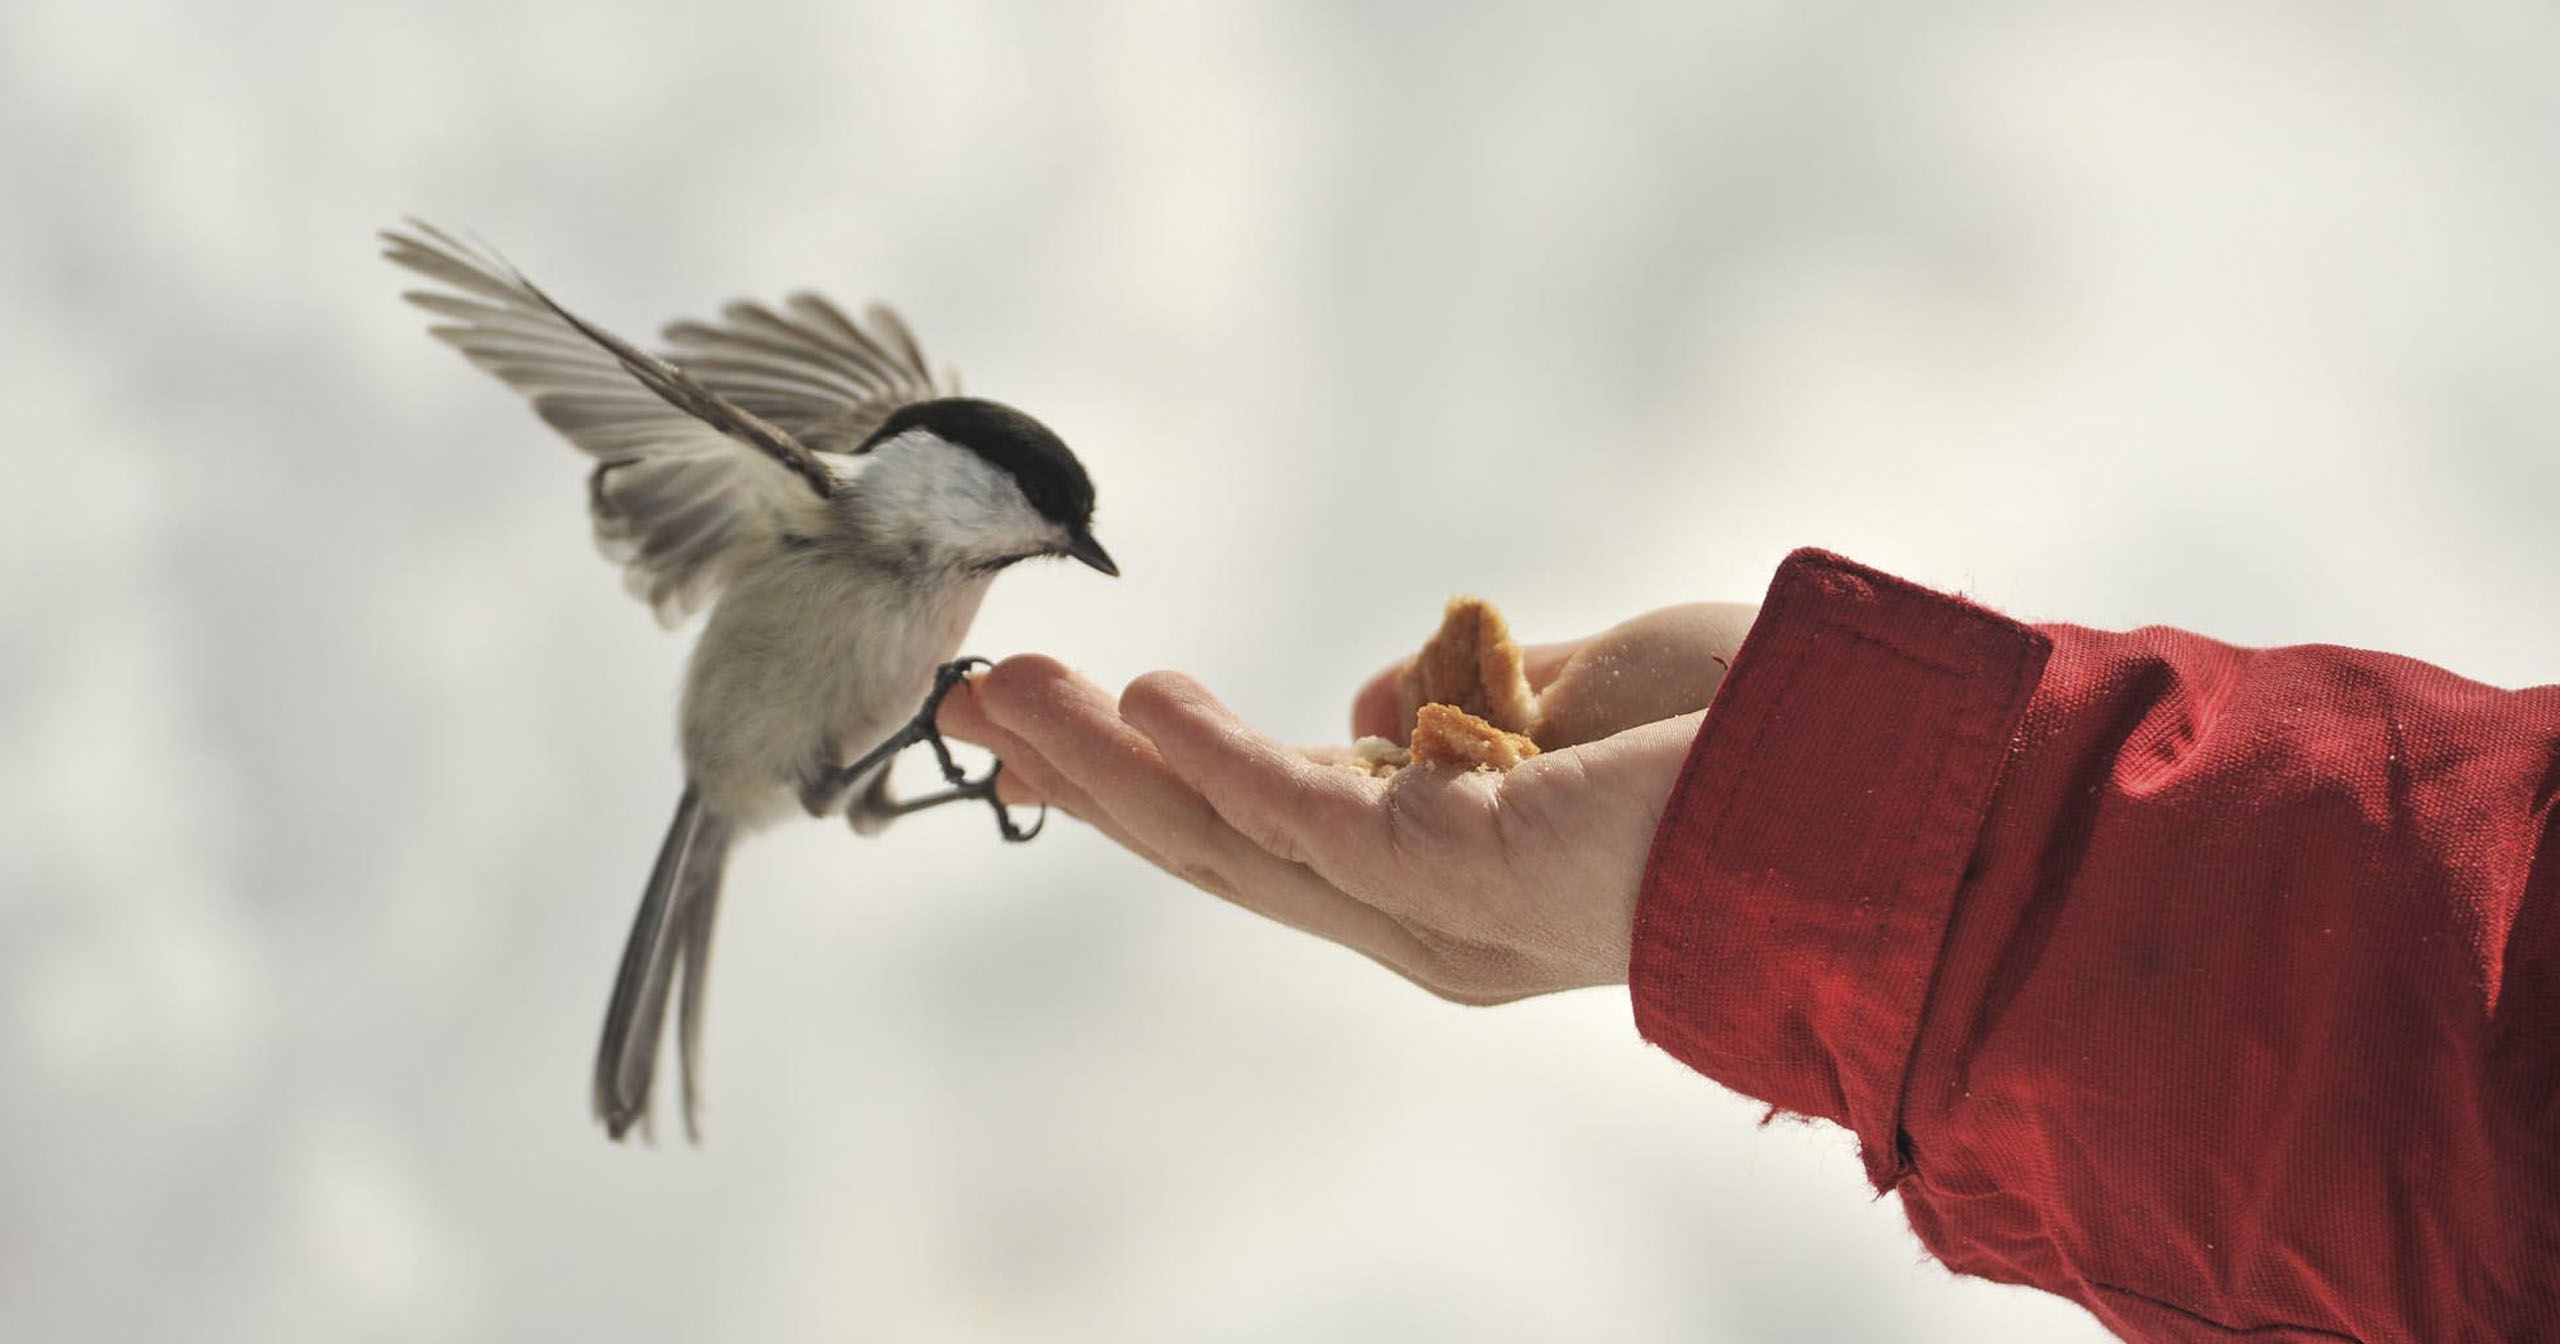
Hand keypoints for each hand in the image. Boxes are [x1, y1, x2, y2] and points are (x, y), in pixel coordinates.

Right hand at [939, 603, 1756, 1002]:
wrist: (1893, 782)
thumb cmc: (1765, 737)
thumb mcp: (1585, 685)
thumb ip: (1464, 701)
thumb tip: (1367, 707)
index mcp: (1449, 874)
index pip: (1265, 826)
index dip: (1153, 769)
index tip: (1066, 701)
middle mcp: (1427, 915)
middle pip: (1217, 845)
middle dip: (1089, 772)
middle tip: (975, 697)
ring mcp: (1438, 908)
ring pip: (1232, 840)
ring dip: (1108, 762)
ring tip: (1002, 687)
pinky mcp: (1461, 878)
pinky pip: (1310, 820)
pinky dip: (1221, 760)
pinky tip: (1140, 703)